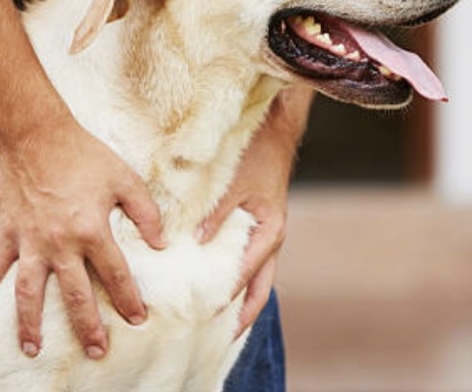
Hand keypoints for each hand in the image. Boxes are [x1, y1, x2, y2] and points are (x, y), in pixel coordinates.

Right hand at [0, 113, 165, 358]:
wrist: (37, 135)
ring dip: (29, 323)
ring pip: (28, 292)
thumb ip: (146, 212)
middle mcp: (60, 243)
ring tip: (32, 349)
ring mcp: (30, 241)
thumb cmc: (84, 156)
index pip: (116, 275)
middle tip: (97, 352)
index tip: (137, 320)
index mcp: (92, 231)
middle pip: (75, 295)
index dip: (128, 300)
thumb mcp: (125, 179)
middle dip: (87, 327)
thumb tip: (161, 243)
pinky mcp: (7, 232)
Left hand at [196, 87, 311, 337]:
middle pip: (259, 288)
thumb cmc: (256, 155)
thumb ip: (216, 214)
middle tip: (219, 337)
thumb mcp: (234, 185)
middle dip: (241, 314)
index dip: (226, 296)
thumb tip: (196, 241)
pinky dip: (238, 277)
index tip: (204, 313)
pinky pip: (251, 262)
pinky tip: (218, 283)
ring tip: (219, 321)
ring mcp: (267, 235)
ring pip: (257, 278)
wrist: (274, 133)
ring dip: (240, 299)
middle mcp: (271, 239)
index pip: (246, 275)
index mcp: (270, 232)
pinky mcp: (259, 228)